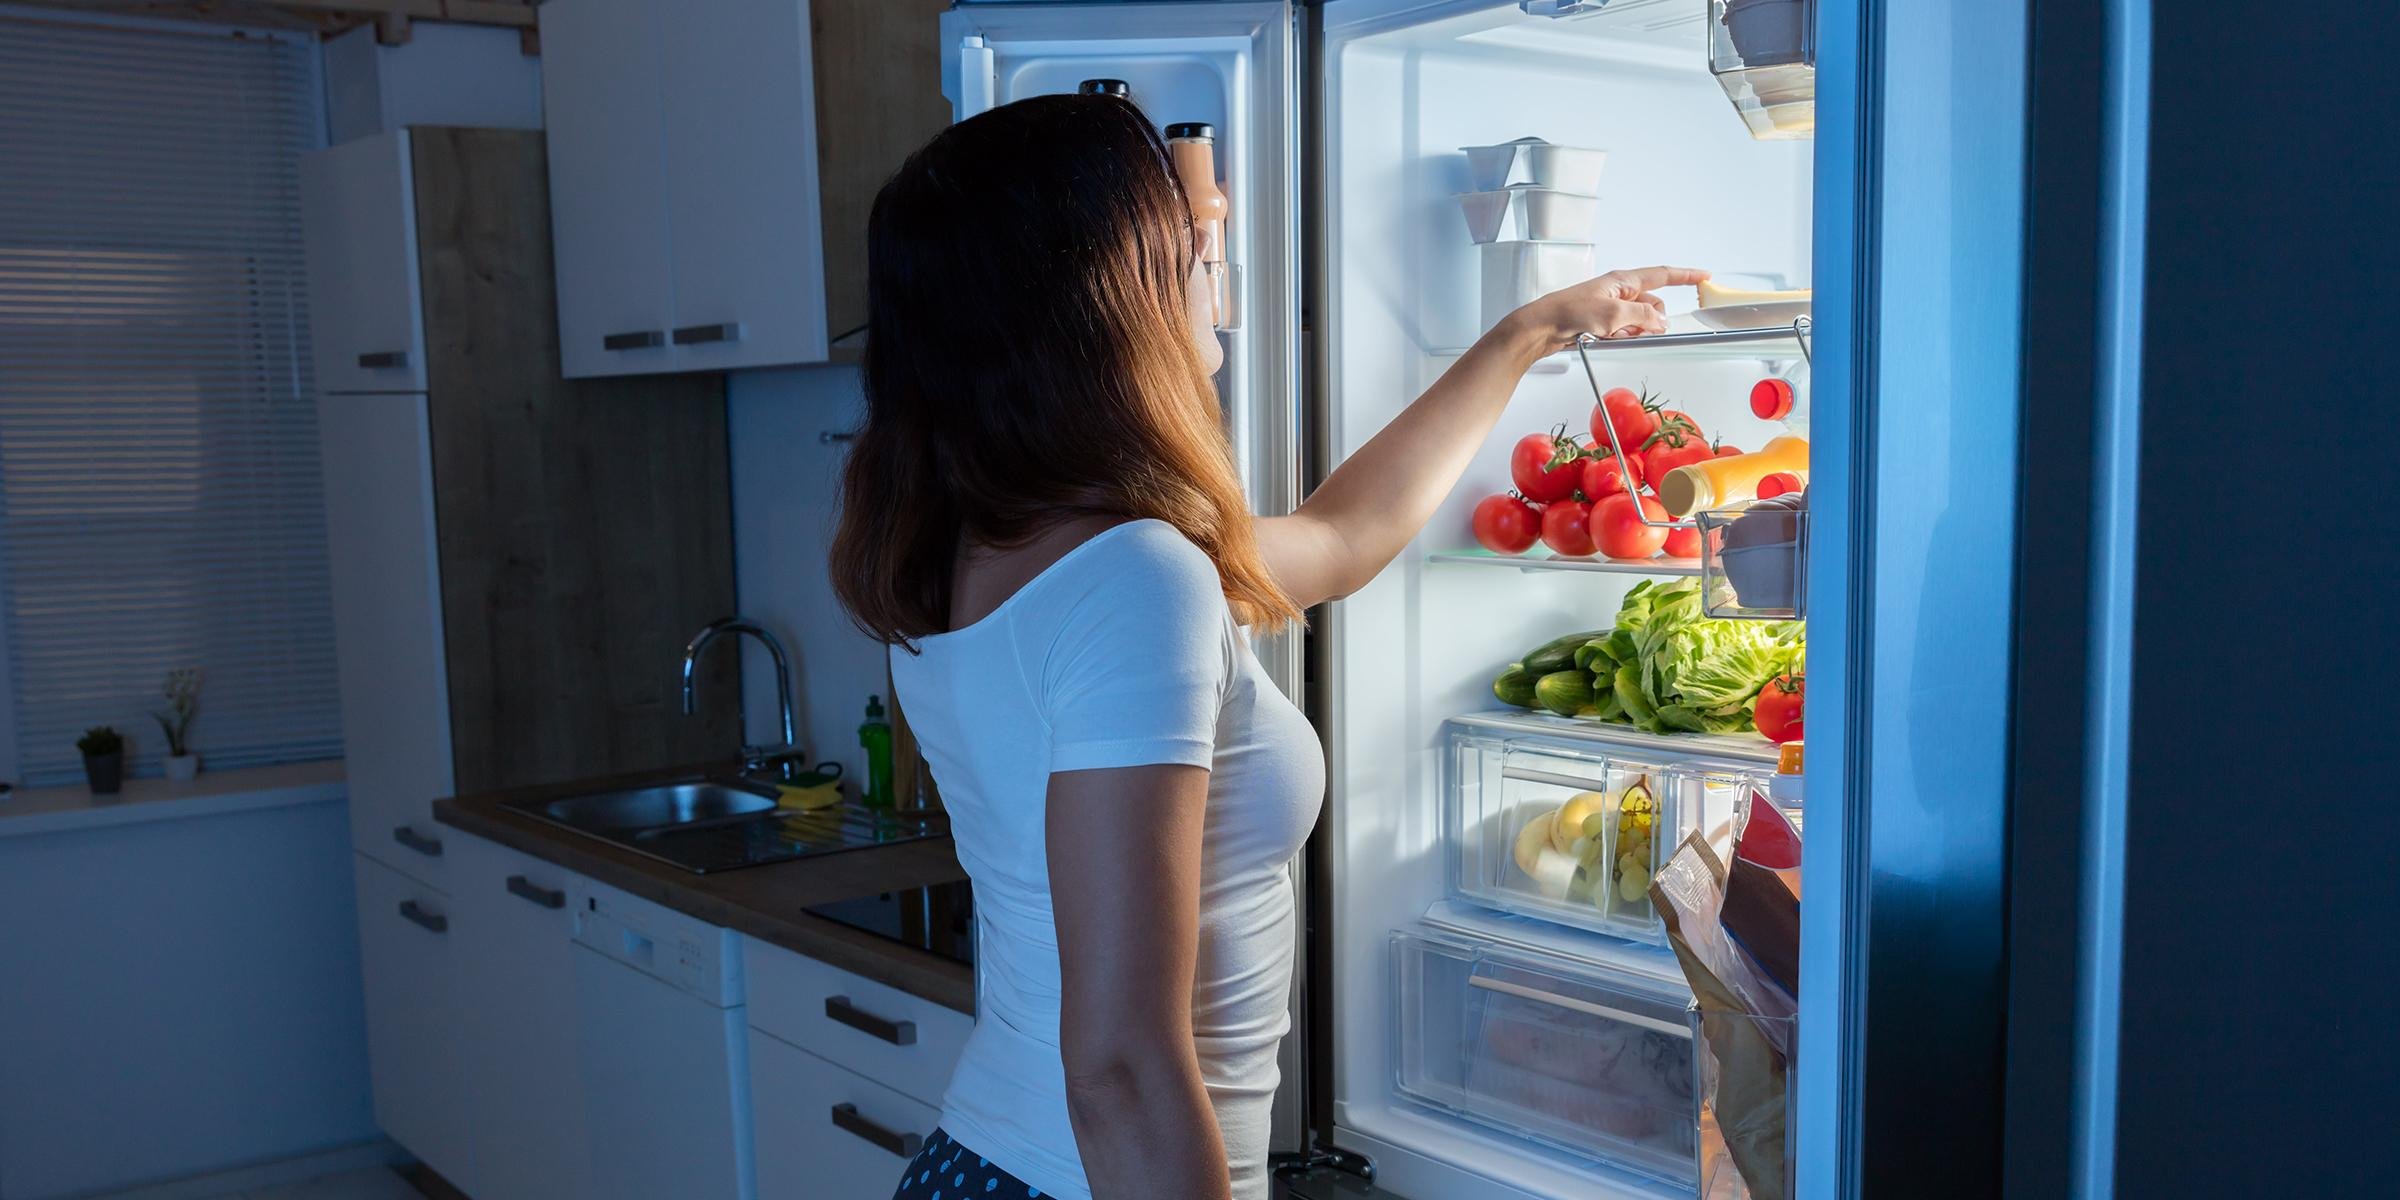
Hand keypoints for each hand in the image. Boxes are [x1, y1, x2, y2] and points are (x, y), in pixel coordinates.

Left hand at [1506, 265, 1711, 350]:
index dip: (1686, 276)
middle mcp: (1619, 291)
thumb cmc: (1570, 313)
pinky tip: (1608, 340)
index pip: (1662, 275)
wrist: (1542, 327)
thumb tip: (1661, 321)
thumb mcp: (1613, 315)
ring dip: (1636, 331)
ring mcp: (1611, 307)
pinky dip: (1623, 337)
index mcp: (1623, 280)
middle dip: (1653, 320)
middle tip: (1639, 332)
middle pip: (1653, 305)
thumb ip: (1643, 316)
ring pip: (1640, 321)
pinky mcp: (1603, 322)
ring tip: (1614, 336)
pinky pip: (1625, 330)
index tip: (1704, 276)